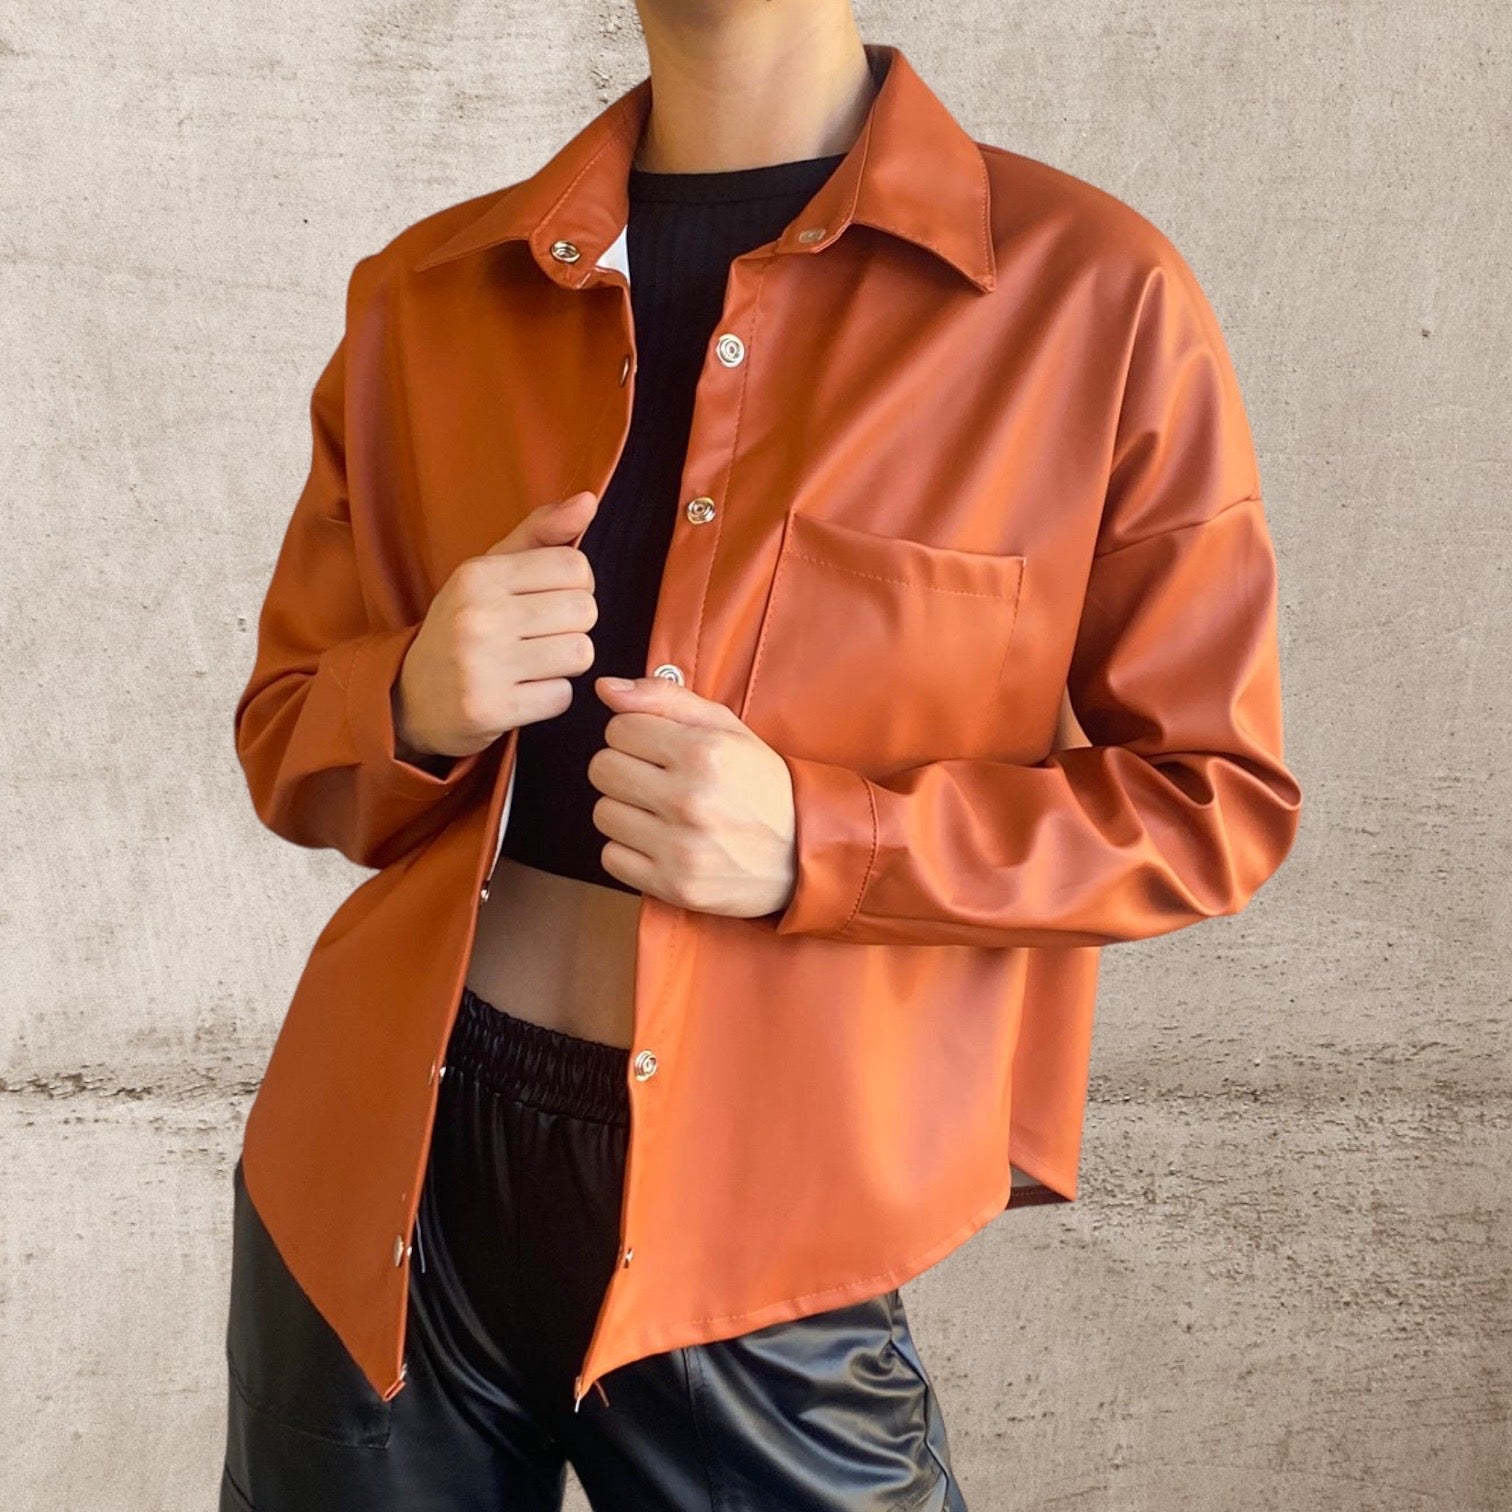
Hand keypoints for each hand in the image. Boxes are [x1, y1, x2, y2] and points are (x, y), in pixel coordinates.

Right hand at [392, 490, 602, 759]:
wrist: (409, 697)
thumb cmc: (462, 626)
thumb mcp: (488, 572)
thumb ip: (540, 533)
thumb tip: (589, 500)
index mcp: (479, 575)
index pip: (575, 566)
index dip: (576, 586)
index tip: (550, 600)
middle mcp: (478, 616)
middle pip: (584, 611)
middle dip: (572, 626)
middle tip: (540, 636)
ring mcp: (482, 666)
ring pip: (580, 653)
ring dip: (565, 664)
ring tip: (533, 663)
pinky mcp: (491, 709)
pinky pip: (562, 697)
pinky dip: (550, 697)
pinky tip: (522, 692)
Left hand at [587, 675, 797, 919]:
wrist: (803, 854)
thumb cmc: (761, 785)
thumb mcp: (727, 729)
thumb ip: (666, 699)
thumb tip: (605, 688)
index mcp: (703, 752)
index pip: (618, 728)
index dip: (635, 735)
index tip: (658, 749)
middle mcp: (689, 799)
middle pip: (603, 769)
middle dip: (625, 769)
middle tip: (657, 780)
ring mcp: (680, 847)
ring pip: (603, 813)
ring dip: (626, 811)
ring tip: (661, 813)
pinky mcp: (673, 885)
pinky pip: (611, 858)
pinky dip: (629, 851)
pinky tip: (660, 843)